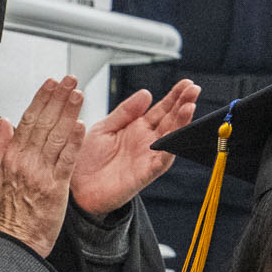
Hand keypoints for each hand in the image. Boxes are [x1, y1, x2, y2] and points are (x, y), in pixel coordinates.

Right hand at [0, 78, 85, 256]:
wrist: (16, 241)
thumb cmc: (8, 213)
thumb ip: (0, 146)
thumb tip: (4, 121)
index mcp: (12, 157)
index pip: (27, 120)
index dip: (41, 99)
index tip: (50, 83)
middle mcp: (26, 162)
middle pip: (44, 123)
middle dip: (58, 98)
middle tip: (69, 80)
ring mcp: (41, 173)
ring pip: (56, 137)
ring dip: (68, 113)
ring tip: (78, 94)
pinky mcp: (55, 187)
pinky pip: (66, 160)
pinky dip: (74, 142)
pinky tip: (81, 126)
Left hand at [71, 79, 198, 216]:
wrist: (77, 188)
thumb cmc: (88, 159)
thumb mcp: (104, 127)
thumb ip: (125, 111)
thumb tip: (146, 92)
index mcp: (137, 128)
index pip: (162, 109)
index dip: (174, 96)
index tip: (187, 83)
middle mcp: (147, 142)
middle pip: (171, 120)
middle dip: (184, 104)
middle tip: (194, 89)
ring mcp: (147, 158)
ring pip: (171, 139)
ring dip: (181, 124)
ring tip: (189, 107)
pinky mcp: (144, 175)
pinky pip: (160, 162)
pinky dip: (170, 150)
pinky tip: (176, 137)